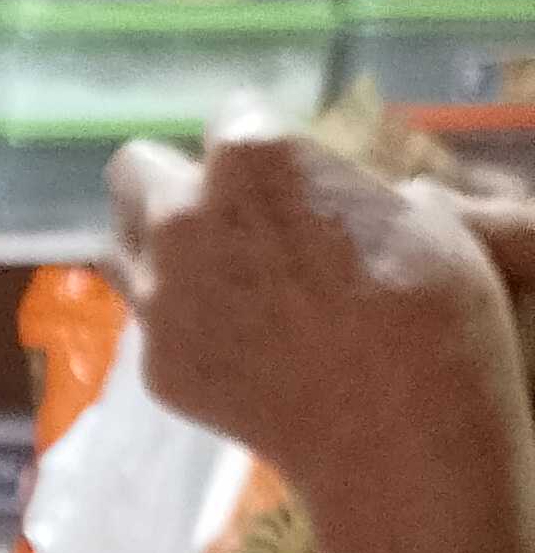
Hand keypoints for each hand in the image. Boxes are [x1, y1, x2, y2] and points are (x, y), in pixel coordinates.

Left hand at [109, 129, 534, 537]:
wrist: (400, 434)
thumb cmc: (431, 311)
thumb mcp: (426, 218)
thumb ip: (361, 194)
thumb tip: (359, 205)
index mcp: (251, 155)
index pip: (234, 117)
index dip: (266, 143)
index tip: (288, 171)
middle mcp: (181, 215)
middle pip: (137, 170)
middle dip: (173, 181)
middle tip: (222, 212)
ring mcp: (157, 295)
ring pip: (121, 247)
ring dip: (156, 253)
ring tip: (216, 280)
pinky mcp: (154, 365)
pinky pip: (153, 329)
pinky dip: (184, 332)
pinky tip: (239, 353)